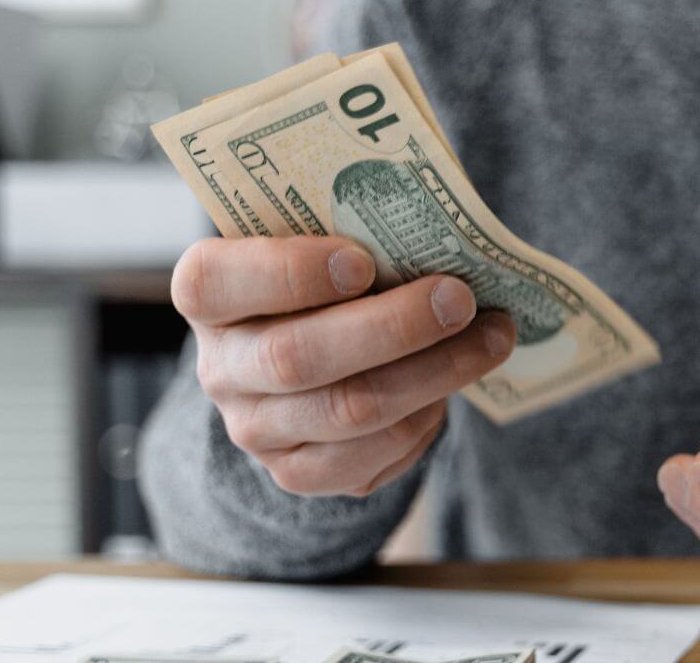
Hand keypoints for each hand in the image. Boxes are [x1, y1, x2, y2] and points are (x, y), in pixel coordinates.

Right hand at [172, 236, 515, 497]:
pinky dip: (425, 419)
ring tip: (491, 337)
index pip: (217, 282)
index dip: (290, 272)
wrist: (315, 352)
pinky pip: (371, 456)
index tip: (364, 260)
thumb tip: (440, 230)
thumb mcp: (323, 237)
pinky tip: (453, 385)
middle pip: (298, 357)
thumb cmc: (329, 273)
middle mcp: (220, 367)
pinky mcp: (300, 473)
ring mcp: (256, 429)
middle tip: (459, 299)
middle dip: (393, 327)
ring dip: (435, 372)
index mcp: (208, 291)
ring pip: (350, 411)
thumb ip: (356, 227)